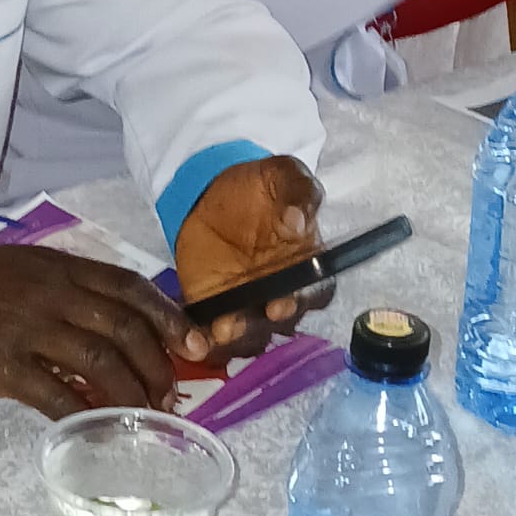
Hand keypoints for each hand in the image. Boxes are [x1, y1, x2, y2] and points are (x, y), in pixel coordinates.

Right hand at [0, 245, 193, 418]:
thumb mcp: (22, 270)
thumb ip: (66, 290)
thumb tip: (116, 327)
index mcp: (57, 267)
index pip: (129, 287)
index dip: (169, 317)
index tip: (195, 345)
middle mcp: (49, 292)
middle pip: (124, 328)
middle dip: (157, 367)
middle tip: (169, 395)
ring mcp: (25, 327)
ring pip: (99, 364)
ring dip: (130, 396)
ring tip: (141, 417)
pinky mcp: (1, 365)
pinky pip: (54, 396)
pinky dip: (82, 418)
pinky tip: (93, 432)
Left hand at [175, 156, 330, 364]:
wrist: (214, 189)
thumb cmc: (261, 186)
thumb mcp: (283, 175)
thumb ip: (299, 192)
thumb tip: (299, 220)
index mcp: (308, 264)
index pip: (316, 290)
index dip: (304, 298)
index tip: (286, 300)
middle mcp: (282, 291)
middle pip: (285, 320)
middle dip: (269, 322)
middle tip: (256, 315)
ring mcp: (248, 303)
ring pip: (252, 333)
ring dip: (240, 336)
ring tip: (223, 329)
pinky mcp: (213, 306)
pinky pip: (214, 332)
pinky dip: (208, 340)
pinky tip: (199, 337)